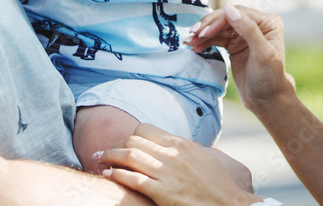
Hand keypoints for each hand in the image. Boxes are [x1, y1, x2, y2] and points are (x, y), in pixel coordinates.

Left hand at [96, 124, 258, 205]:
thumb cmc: (223, 186)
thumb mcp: (210, 159)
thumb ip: (193, 150)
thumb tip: (187, 146)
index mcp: (182, 144)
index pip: (145, 129)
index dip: (129, 135)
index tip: (122, 143)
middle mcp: (173, 155)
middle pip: (133, 141)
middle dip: (114, 145)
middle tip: (104, 152)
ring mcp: (168, 174)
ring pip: (130, 156)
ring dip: (110, 156)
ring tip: (99, 160)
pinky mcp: (164, 193)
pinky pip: (134, 179)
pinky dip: (117, 175)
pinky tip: (108, 175)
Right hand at [186, 5, 294, 112]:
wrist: (266, 101)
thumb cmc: (269, 78)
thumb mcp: (262, 54)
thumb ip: (248, 29)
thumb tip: (228, 7)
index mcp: (267, 22)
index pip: (238, 14)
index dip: (218, 20)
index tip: (202, 31)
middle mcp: (256, 24)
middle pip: (226, 18)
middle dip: (208, 26)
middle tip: (192, 34)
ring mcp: (244, 34)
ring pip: (219, 28)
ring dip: (203, 34)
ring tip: (189, 42)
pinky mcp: (234, 44)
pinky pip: (217, 38)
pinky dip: (205, 41)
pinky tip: (195, 46)